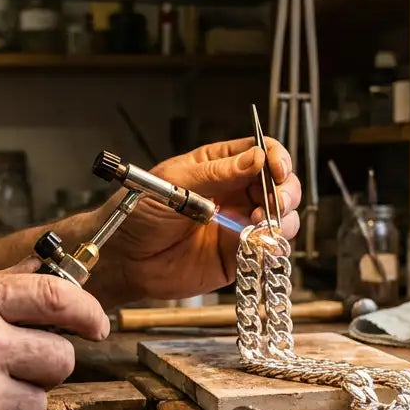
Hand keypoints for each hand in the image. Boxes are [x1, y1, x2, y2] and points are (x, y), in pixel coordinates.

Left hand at [98, 138, 301, 302]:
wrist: (123, 258)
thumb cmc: (139, 211)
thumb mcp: (173, 183)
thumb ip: (216, 173)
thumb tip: (256, 158)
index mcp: (220, 165)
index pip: (262, 151)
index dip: (276, 158)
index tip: (277, 169)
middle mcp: (235, 193)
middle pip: (281, 184)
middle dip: (285, 190)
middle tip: (275, 202)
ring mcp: (239, 224)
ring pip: (282, 216)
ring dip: (282, 219)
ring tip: (259, 224)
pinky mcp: (237, 255)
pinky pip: (267, 248)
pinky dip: (272, 246)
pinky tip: (258, 243)